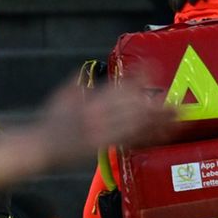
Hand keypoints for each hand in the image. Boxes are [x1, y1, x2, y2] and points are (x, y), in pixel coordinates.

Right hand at [31, 76, 174, 169]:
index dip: (138, 77)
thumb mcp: (62, 95)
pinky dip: (146, 138)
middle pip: (132, 105)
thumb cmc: (49, 121)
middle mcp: (97, 112)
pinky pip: (128, 142)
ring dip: (158, 120)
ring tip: (177, 117)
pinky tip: (161, 136)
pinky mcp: (102, 146)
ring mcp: (100, 130)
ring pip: (135, 124)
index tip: (153, 70)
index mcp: (90, 98)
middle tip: (176, 100)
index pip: (118, 85)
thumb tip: (85, 72)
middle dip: (155, 103)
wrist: (40, 145)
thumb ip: (77, 84)